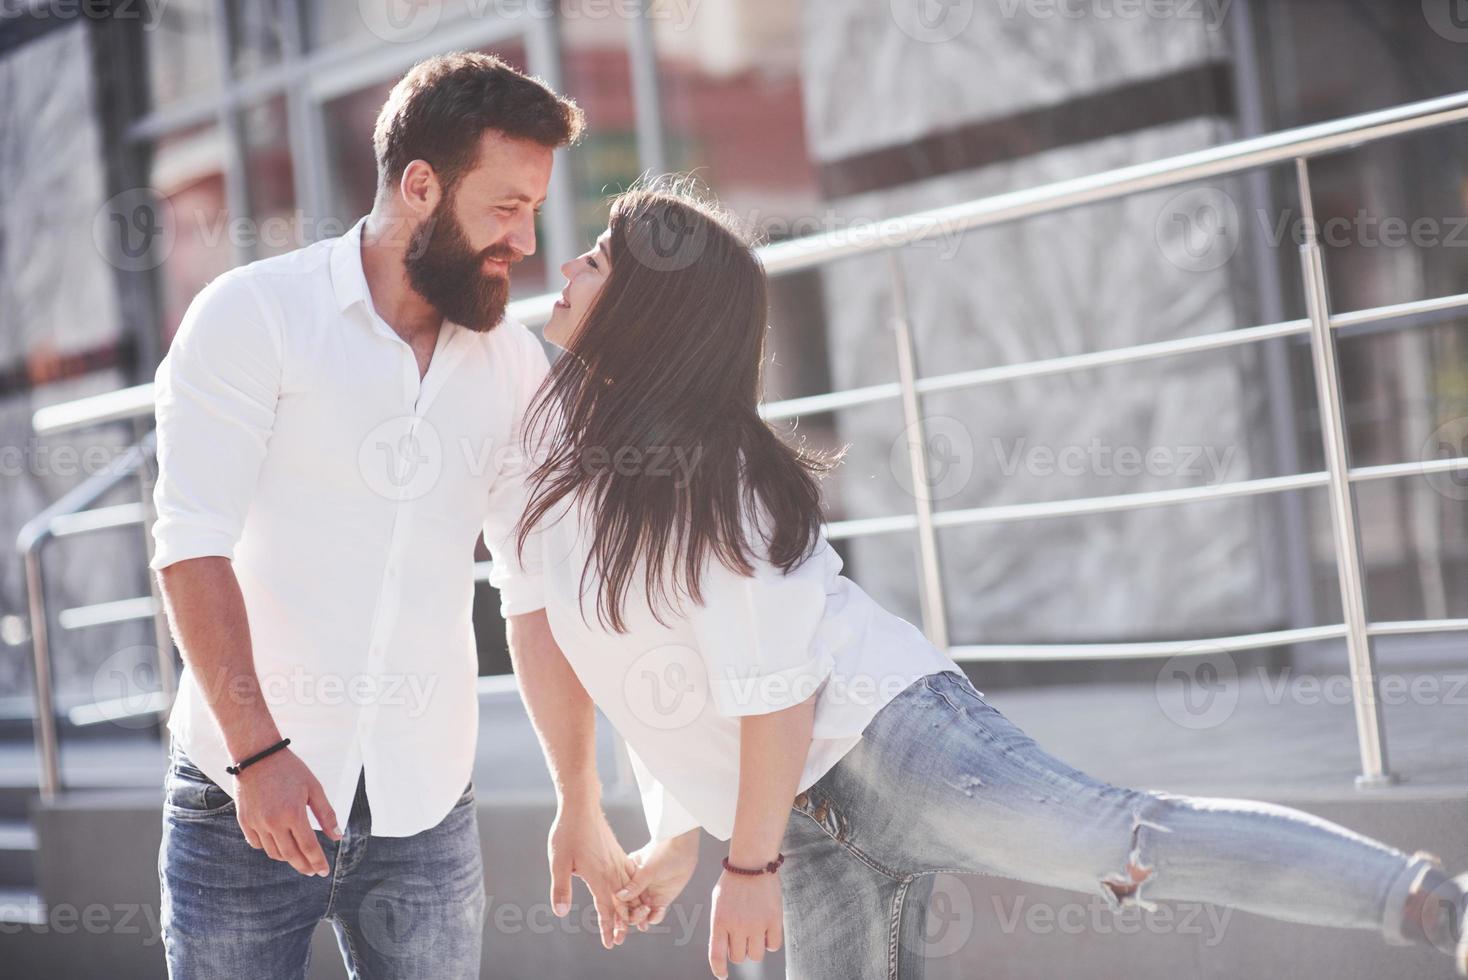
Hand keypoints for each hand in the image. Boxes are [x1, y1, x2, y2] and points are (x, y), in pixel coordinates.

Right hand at [233, 749, 340, 876]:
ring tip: (298, 858)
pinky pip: (257, 843)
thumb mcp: (314, 787)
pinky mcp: (244, 821)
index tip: (324, 872)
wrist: (257, 756)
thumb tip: (337, 836)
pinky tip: (279, 846)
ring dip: (287, 858)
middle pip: (290, 855)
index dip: (318, 862)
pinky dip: (269, 848)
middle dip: (303, 866)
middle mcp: (273, 822)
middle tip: (312, 871)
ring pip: (273, 852)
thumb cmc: (290, 769)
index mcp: (293, 814)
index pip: (309, 847)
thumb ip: (326, 814)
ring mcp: (256, 823)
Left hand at [548, 797, 632, 948]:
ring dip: (630, 908)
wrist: (582, 806)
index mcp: (598, 877)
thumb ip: (561, 889)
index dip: (608, 928)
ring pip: (629, 890)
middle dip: (621, 923)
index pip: (606, 909)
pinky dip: (634, 888)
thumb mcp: (558, 862)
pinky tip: (635, 892)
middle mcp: (612, 871)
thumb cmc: (567, 833)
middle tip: (620, 940)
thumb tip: (561, 913)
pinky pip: (631, 875)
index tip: (610, 943)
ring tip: (631, 921)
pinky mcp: (617, 853)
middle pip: (622, 903)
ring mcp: (617, 861)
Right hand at [616, 830, 700, 930]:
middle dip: (630, 917)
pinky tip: (657, 913)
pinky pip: (655, 914)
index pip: (619, 896)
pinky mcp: (662, 900)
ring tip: (644, 921)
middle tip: (635, 919)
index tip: (619, 916)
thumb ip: (635, 884)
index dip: (618, 907)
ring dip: (642, 919)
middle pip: (629, 908)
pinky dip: (655, 917)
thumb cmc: (663, 851)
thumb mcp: (647, 869)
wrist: (683, 848)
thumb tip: (619, 896)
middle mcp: (637, 888)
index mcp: (627, 877)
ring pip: (641, 914)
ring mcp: (649, 895)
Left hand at [708, 868, 782, 978]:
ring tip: (755, 931)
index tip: (723, 975)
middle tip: (742, 936)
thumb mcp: (718, 902)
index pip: (716, 955)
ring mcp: (756, 923)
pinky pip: (773, 946)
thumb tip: (723, 949)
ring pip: (756, 955)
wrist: (752, 861)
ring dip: (755, 947)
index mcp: (719, 921)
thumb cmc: (733, 882)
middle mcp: (737, 925)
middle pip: (739, 957)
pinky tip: (768, 930)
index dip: (719, 969)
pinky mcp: (774, 920)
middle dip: (740, 950)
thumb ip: (719, 925)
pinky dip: (770, 942)